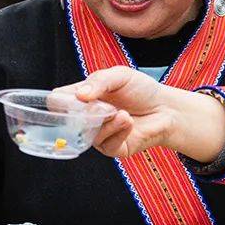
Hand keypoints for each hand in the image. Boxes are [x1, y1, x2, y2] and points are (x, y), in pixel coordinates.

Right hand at [51, 68, 224, 162]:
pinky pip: (105, 144)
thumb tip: (80, 95)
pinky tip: (129, 122)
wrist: (166, 108)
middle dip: (86, 112)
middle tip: (104, 106)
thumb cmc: (142, 90)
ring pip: (88, 134)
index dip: (60, 101)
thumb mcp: (120, 75)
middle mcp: (86, 118)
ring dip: (107, 122)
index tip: (77, 97)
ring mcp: (98, 134)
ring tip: (123, 113)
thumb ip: (99, 81)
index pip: (57, 101)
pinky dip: (118, 131)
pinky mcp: (112, 148)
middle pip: (68, 121)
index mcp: (83, 97)